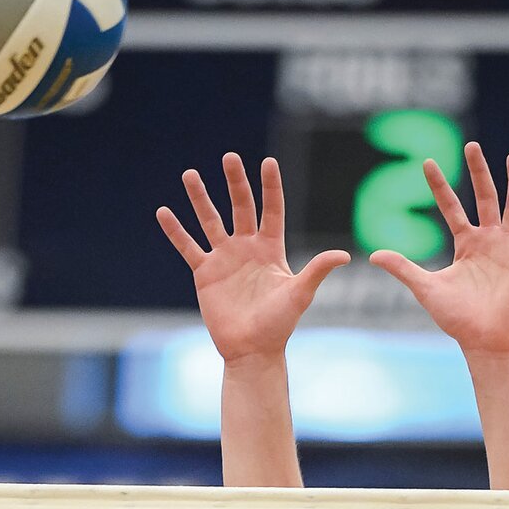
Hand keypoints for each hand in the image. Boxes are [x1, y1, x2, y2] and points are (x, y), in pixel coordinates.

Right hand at [157, 153, 348, 361]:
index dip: (270, 187)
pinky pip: (188, 247)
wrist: (251, 350)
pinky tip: (163, 212)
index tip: (268, 162)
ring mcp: (224, 258)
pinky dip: (176, 231)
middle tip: (229, 157)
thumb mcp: (299, 295)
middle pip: (240, 207)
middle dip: (235, 183)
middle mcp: (246, 248)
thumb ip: (317, 271)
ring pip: (210, 221)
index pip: (271, 210)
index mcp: (270, 249)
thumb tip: (345, 255)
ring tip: (190, 174)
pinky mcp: (205, 273)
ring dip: (200, 198)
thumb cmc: (279, 325)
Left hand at [370, 143, 508, 356]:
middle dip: (479, 172)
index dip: (439, 186)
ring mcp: (507, 247)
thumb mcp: (426, 288)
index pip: (451, 207)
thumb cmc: (456, 318)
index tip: (427, 163)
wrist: (483, 340)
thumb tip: (373, 255)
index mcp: (465, 244)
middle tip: (471, 145)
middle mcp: (487, 240)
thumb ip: (403, 268)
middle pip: (484, 197)